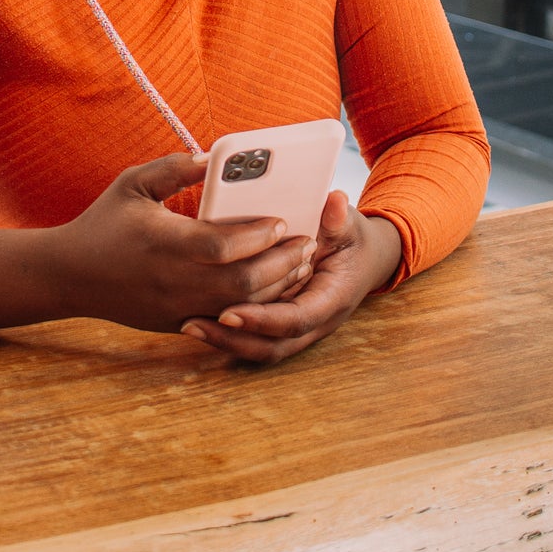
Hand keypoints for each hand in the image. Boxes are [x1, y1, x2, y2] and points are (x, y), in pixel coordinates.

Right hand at [0, 151, 316, 333]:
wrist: (68, 276)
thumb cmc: (102, 223)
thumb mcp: (132, 184)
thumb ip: (173, 168)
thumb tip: (212, 157)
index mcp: (164, 243)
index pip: (223, 246)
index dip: (258, 235)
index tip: (282, 220)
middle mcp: (173, 280)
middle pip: (242, 282)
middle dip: (281, 264)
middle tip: (306, 244)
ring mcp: (175, 307)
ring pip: (240, 306)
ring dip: (274, 287)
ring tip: (298, 264)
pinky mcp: (176, 323)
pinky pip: (225, 319)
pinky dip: (254, 305)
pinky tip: (272, 287)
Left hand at [178, 192, 402, 365]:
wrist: (364, 260)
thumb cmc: (351, 239)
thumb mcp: (348, 225)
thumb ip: (339, 217)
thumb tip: (334, 202)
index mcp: (332, 299)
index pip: (296, 319)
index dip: (262, 319)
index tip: (228, 311)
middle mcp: (315, 322)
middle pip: (273, 345)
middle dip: (233, 339)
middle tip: (193, 324)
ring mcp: (298, 329)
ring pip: (261, 349)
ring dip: (225, 342)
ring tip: (188, 325)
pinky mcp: (281, 326)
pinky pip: (255, 340)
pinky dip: (228, 336)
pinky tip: (196, 321)